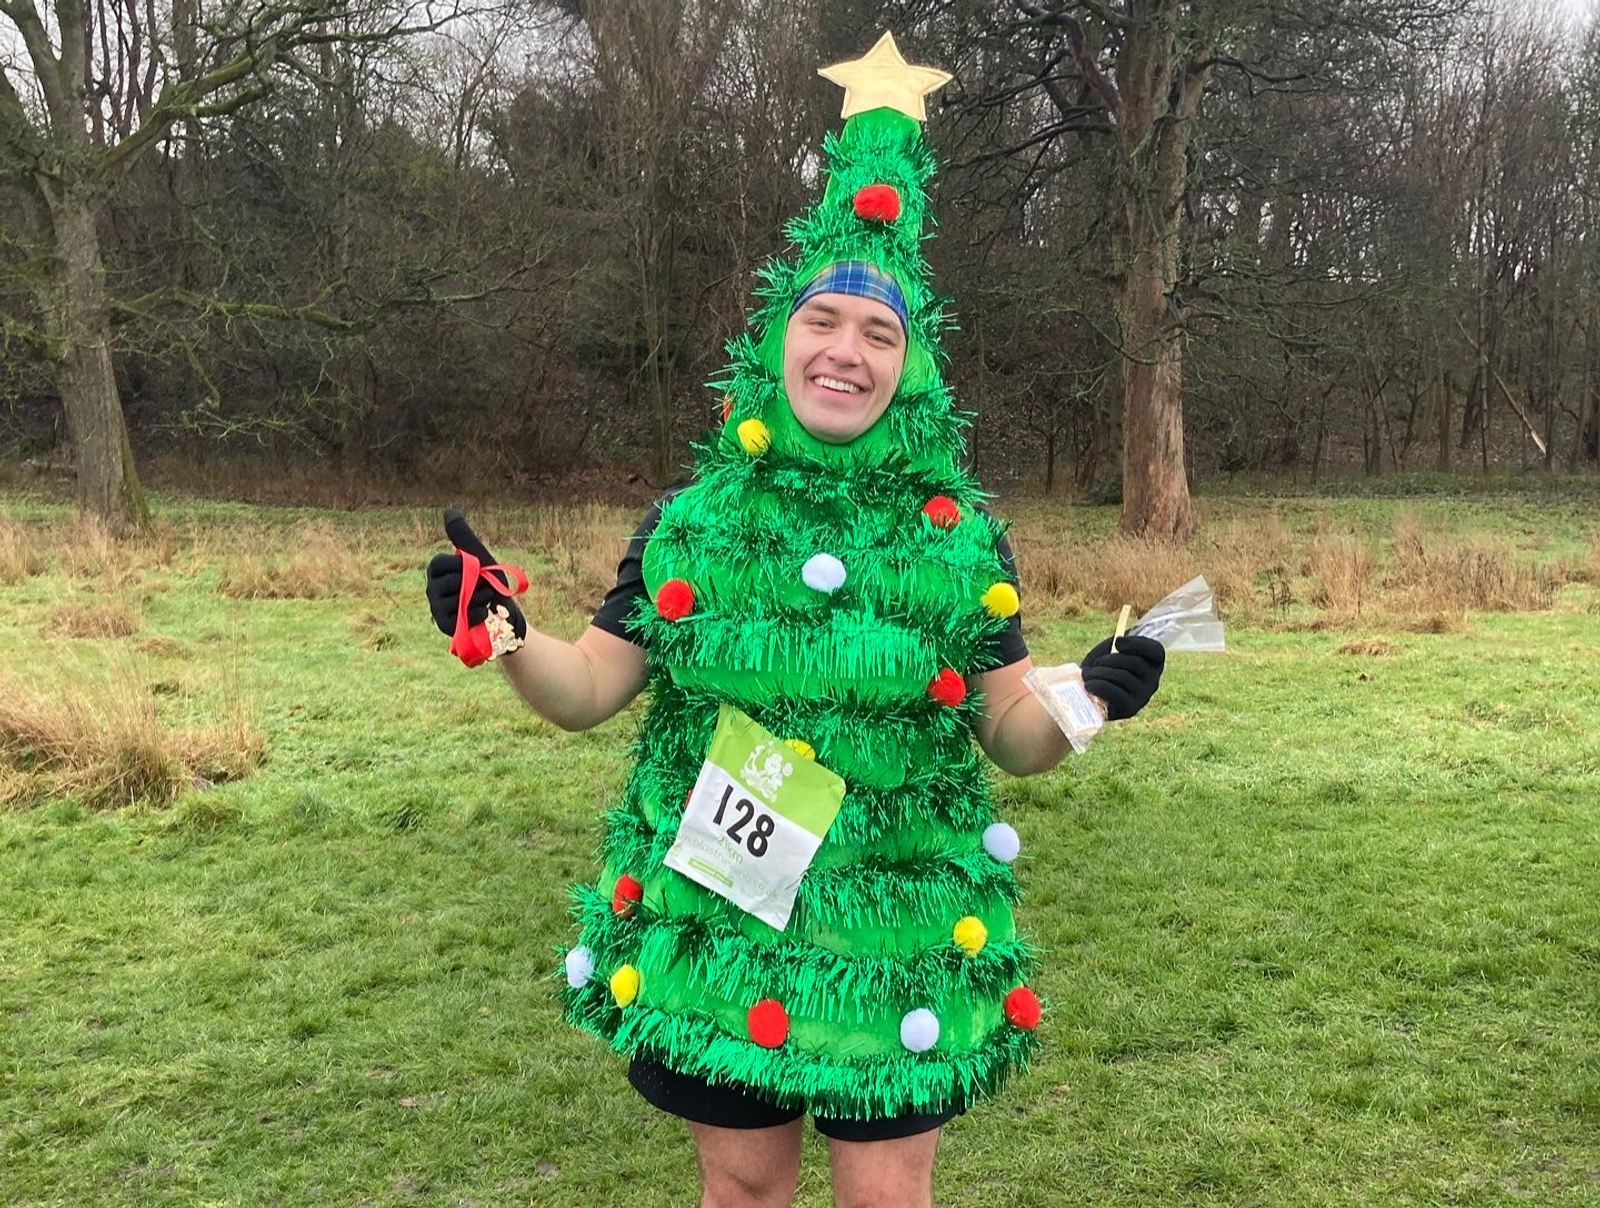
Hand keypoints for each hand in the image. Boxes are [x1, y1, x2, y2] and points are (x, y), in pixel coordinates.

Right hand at [425, 508, 526, 641]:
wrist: (506, 614)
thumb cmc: (492, 583)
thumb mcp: (479, 555)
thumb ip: (463, 536)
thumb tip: (448, 510)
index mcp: (436, 569)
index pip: (441, 562)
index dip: (464, 566)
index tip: (475, 569)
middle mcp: (431, 588)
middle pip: (454, 581)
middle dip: (477, 583)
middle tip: (483, 588)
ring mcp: (435, 607)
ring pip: (460, 598)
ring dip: (481, 598)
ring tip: (482, 601)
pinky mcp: (444, 625)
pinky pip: (463, 615)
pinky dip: (479, 613)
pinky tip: (481, 615)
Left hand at [1080, 634, 1164, 720]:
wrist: (1087, 692)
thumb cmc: (1101, 667)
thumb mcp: (1110, 649)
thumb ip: (1118, 641)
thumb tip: (1120, 641)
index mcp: (1152, 664)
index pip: (1156, 651)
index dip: (1137, 644)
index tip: (1117, 642)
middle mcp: (1153, 681)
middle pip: (1135, 663)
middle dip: (1109, 660)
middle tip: (1096, 663)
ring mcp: (1143, 697)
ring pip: (1122, 677)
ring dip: (1099, 673)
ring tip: (1087, 675)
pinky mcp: (1130, 709)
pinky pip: (1116, 693)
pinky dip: (1098, 686)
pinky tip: (1088, 685)